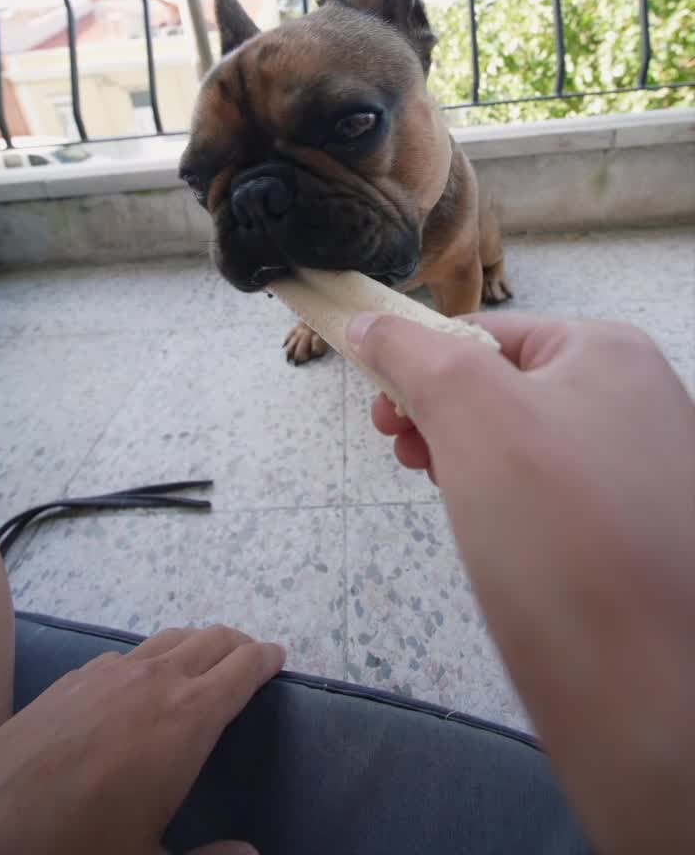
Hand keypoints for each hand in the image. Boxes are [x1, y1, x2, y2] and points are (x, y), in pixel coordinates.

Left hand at [0, 624, 283, 854]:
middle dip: (238, 645)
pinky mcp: (76, 675)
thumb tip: (250, 852)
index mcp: (189, 718)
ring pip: (171, 637)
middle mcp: (156, 680)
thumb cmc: (79, 845)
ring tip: (205, 663)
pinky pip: (131, 653)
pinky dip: (155, 657)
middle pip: (212, 639)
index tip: (279, 659)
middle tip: (252, 659)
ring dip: (198, 644)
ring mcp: (112, 670)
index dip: (266, 659)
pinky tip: (144, 685)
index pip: (243, 668)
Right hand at [348, 310, 694, 854]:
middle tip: (404, 452)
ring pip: (525, 442)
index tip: (380, 410)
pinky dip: (507, 502)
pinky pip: (552, 495)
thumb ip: (414, 356)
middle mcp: (635, 402)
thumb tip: (369, 322)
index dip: (421, 364)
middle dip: (441, 414)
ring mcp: (638, 470)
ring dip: (467, 457)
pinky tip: (488, 533)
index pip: (488, 333)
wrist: (645, 691)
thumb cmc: (562, 537)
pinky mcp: (630, 533)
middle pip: (506, 385)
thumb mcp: (471, 415)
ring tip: (444, 493)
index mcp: (609, 355)